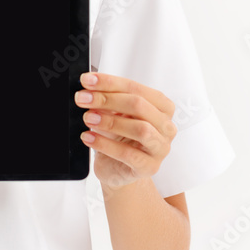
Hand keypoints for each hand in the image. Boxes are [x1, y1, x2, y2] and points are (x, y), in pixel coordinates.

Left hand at [74, 72, 176, 190]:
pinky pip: (128, 154)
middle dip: (107, 99)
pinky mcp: (149, 167)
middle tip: (83, 98)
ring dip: (110, 121)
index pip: (136, 88)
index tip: (87, 81)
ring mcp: (161, 148)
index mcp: (162, 107)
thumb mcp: (113, 113)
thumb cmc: (119, 137)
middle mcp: (166, 126)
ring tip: (88, 118)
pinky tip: (88, 137)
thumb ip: (106, 98)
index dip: (110, 83)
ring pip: (140, 129)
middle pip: (139, 105)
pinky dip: (104, 144)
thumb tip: (89, 87)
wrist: (117, 168)